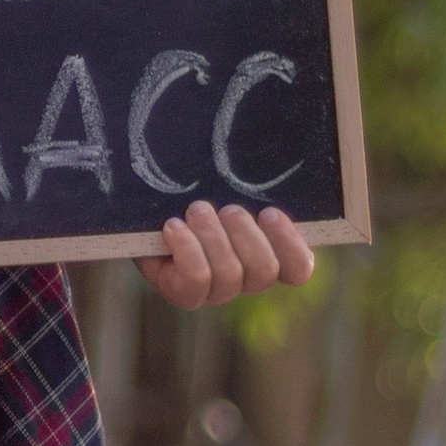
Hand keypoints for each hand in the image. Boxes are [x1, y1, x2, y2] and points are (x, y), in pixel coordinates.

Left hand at [139, 202, 315, 309]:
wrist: (147, 214)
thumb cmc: (196, 197)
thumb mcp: (227, 188)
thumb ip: (255, 185)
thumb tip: (289, 151)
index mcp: (269, 256)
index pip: (299, 269)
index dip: (289, 244)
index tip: (269, 212)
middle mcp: (246, 280)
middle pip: (264, 270)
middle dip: (245, 233)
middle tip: (228, 209)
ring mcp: (216, 291)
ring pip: (230, 274)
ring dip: (213, 235)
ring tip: (197, 210)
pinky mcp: (185, 295)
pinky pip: (196, 280)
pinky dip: (186, 248)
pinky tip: (173, 227)